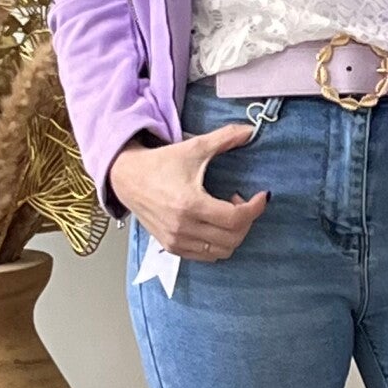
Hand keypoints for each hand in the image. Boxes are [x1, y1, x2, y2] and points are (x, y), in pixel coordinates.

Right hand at [111, 125, 268, 261]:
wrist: (127, 178)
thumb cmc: (160, 163)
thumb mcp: (194, 148)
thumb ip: (225, 139)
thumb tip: (251, 130)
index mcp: (191, 204)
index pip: (236, 218)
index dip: (255, 208)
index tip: (261, 196)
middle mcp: (183, 227)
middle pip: (233, 238)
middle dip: (246, 220)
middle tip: (241, 202)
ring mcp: (176, 241)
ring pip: (222, 251)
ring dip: (233, 234)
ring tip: (227, 213)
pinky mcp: (171, 247)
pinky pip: (206, 256)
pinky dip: (217, 244)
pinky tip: (214, 224)